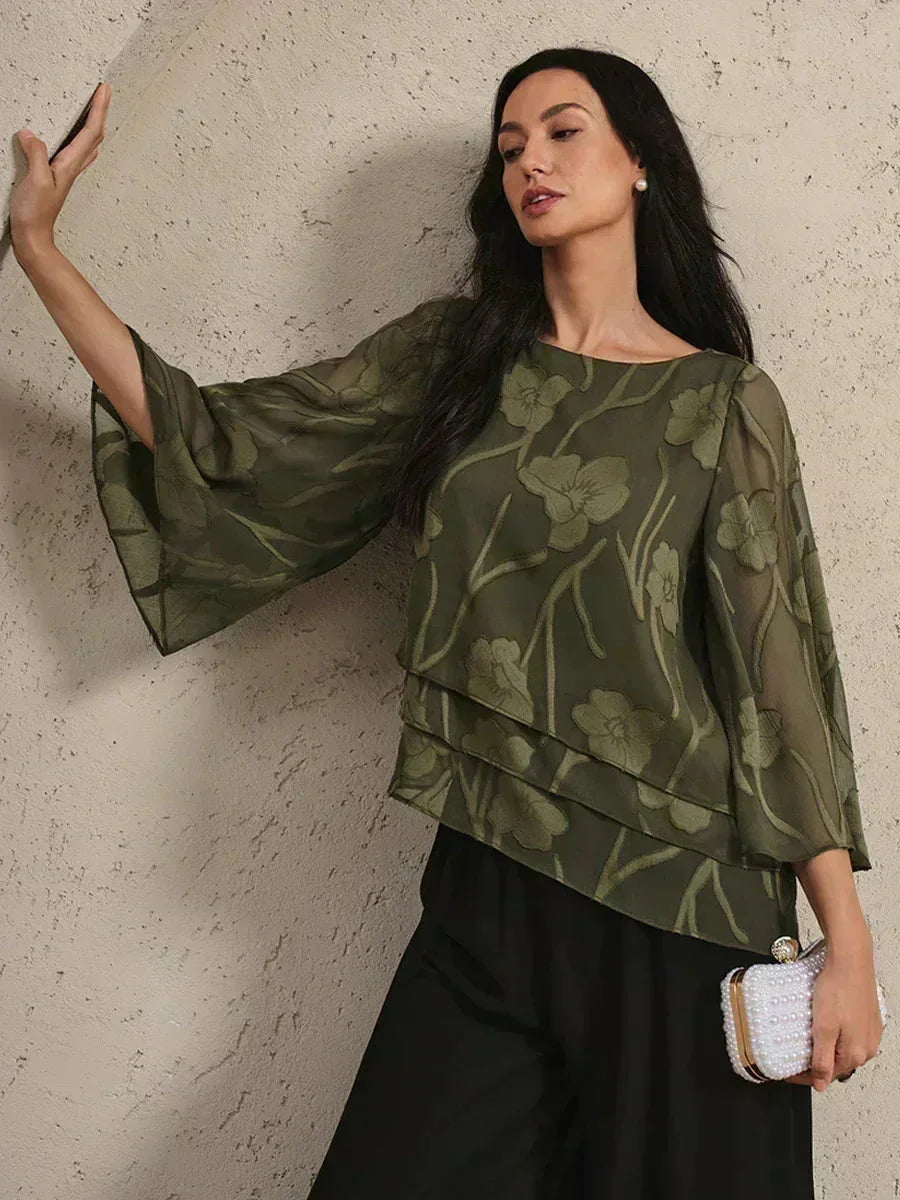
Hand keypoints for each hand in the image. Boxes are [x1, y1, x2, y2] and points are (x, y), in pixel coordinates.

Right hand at [10, 81, 110, 260]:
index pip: (90, 131)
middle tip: (103, 93)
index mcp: (70, 165)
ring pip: (88, 145)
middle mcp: (72, 168)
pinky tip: (76, 139)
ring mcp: (66, 173)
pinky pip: (75, 153)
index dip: (98, 109)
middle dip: (100, 113)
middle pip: (94, 136)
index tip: (104, 90)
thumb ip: (36, 155)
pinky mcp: (57, 177)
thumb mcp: (36, 181)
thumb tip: (31, 134)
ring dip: (94, 125)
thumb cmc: (35, 215)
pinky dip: (81, 139)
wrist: (33, 238)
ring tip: (95, 109)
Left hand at [784, 939, 883, 1090]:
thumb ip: (822, 1060)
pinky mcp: (867, 1019)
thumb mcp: (823, 1028)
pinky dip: (834, 1035)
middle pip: (835, 1063)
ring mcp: (869, 1032)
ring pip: (842, 1049)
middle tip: (793, 1054)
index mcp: (856, 1054)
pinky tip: (823, 1024)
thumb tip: (820, 1085)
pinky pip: (848, 1034)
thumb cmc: (838, 988)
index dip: (804, 1076)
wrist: (850, 960)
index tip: (788, 1071)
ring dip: (823, 1047)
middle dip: (814, 1061)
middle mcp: (866, 1047)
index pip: (826, 1076)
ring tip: (805, 1038)